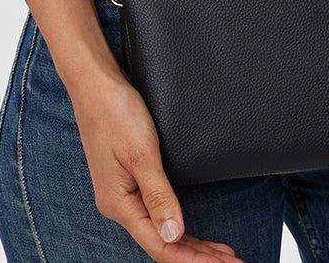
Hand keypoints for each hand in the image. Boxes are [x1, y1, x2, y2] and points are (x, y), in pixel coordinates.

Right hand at [65, 63, 243, 262]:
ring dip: (190, 243)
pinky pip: (155, 212)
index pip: (160, 245)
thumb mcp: (141, 154)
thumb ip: (158, 196)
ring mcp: (123, 192)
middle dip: (198, 255)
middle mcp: (119, 204)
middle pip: (163, 242)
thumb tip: (174, 234)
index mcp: (119, 203)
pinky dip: (178, 223)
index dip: (193, 260)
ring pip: (161, 228)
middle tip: (233, 261)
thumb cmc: (115, 113)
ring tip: (220, 253)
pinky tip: (190, 229)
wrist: (95, 83)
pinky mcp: (128, 178)